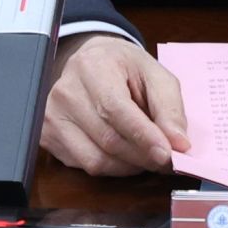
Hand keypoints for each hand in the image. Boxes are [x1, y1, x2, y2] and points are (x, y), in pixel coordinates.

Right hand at [41, 32, 190, 176]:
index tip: (167, 154)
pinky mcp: (48, 137)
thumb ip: (169, 107)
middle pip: (108, 139)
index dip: (143, 136)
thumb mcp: (154, 74)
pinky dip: (112, 167)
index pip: (115, 109)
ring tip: (146, 155)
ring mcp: (52, 116)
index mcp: (92, 67)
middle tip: (167, 159)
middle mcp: (66, 92)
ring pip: (96, 160)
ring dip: (129, 166)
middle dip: (143, 156)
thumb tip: (179, 143)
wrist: (91, 60)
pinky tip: (124, 153)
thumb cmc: (124, 66)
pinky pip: (85, 165)